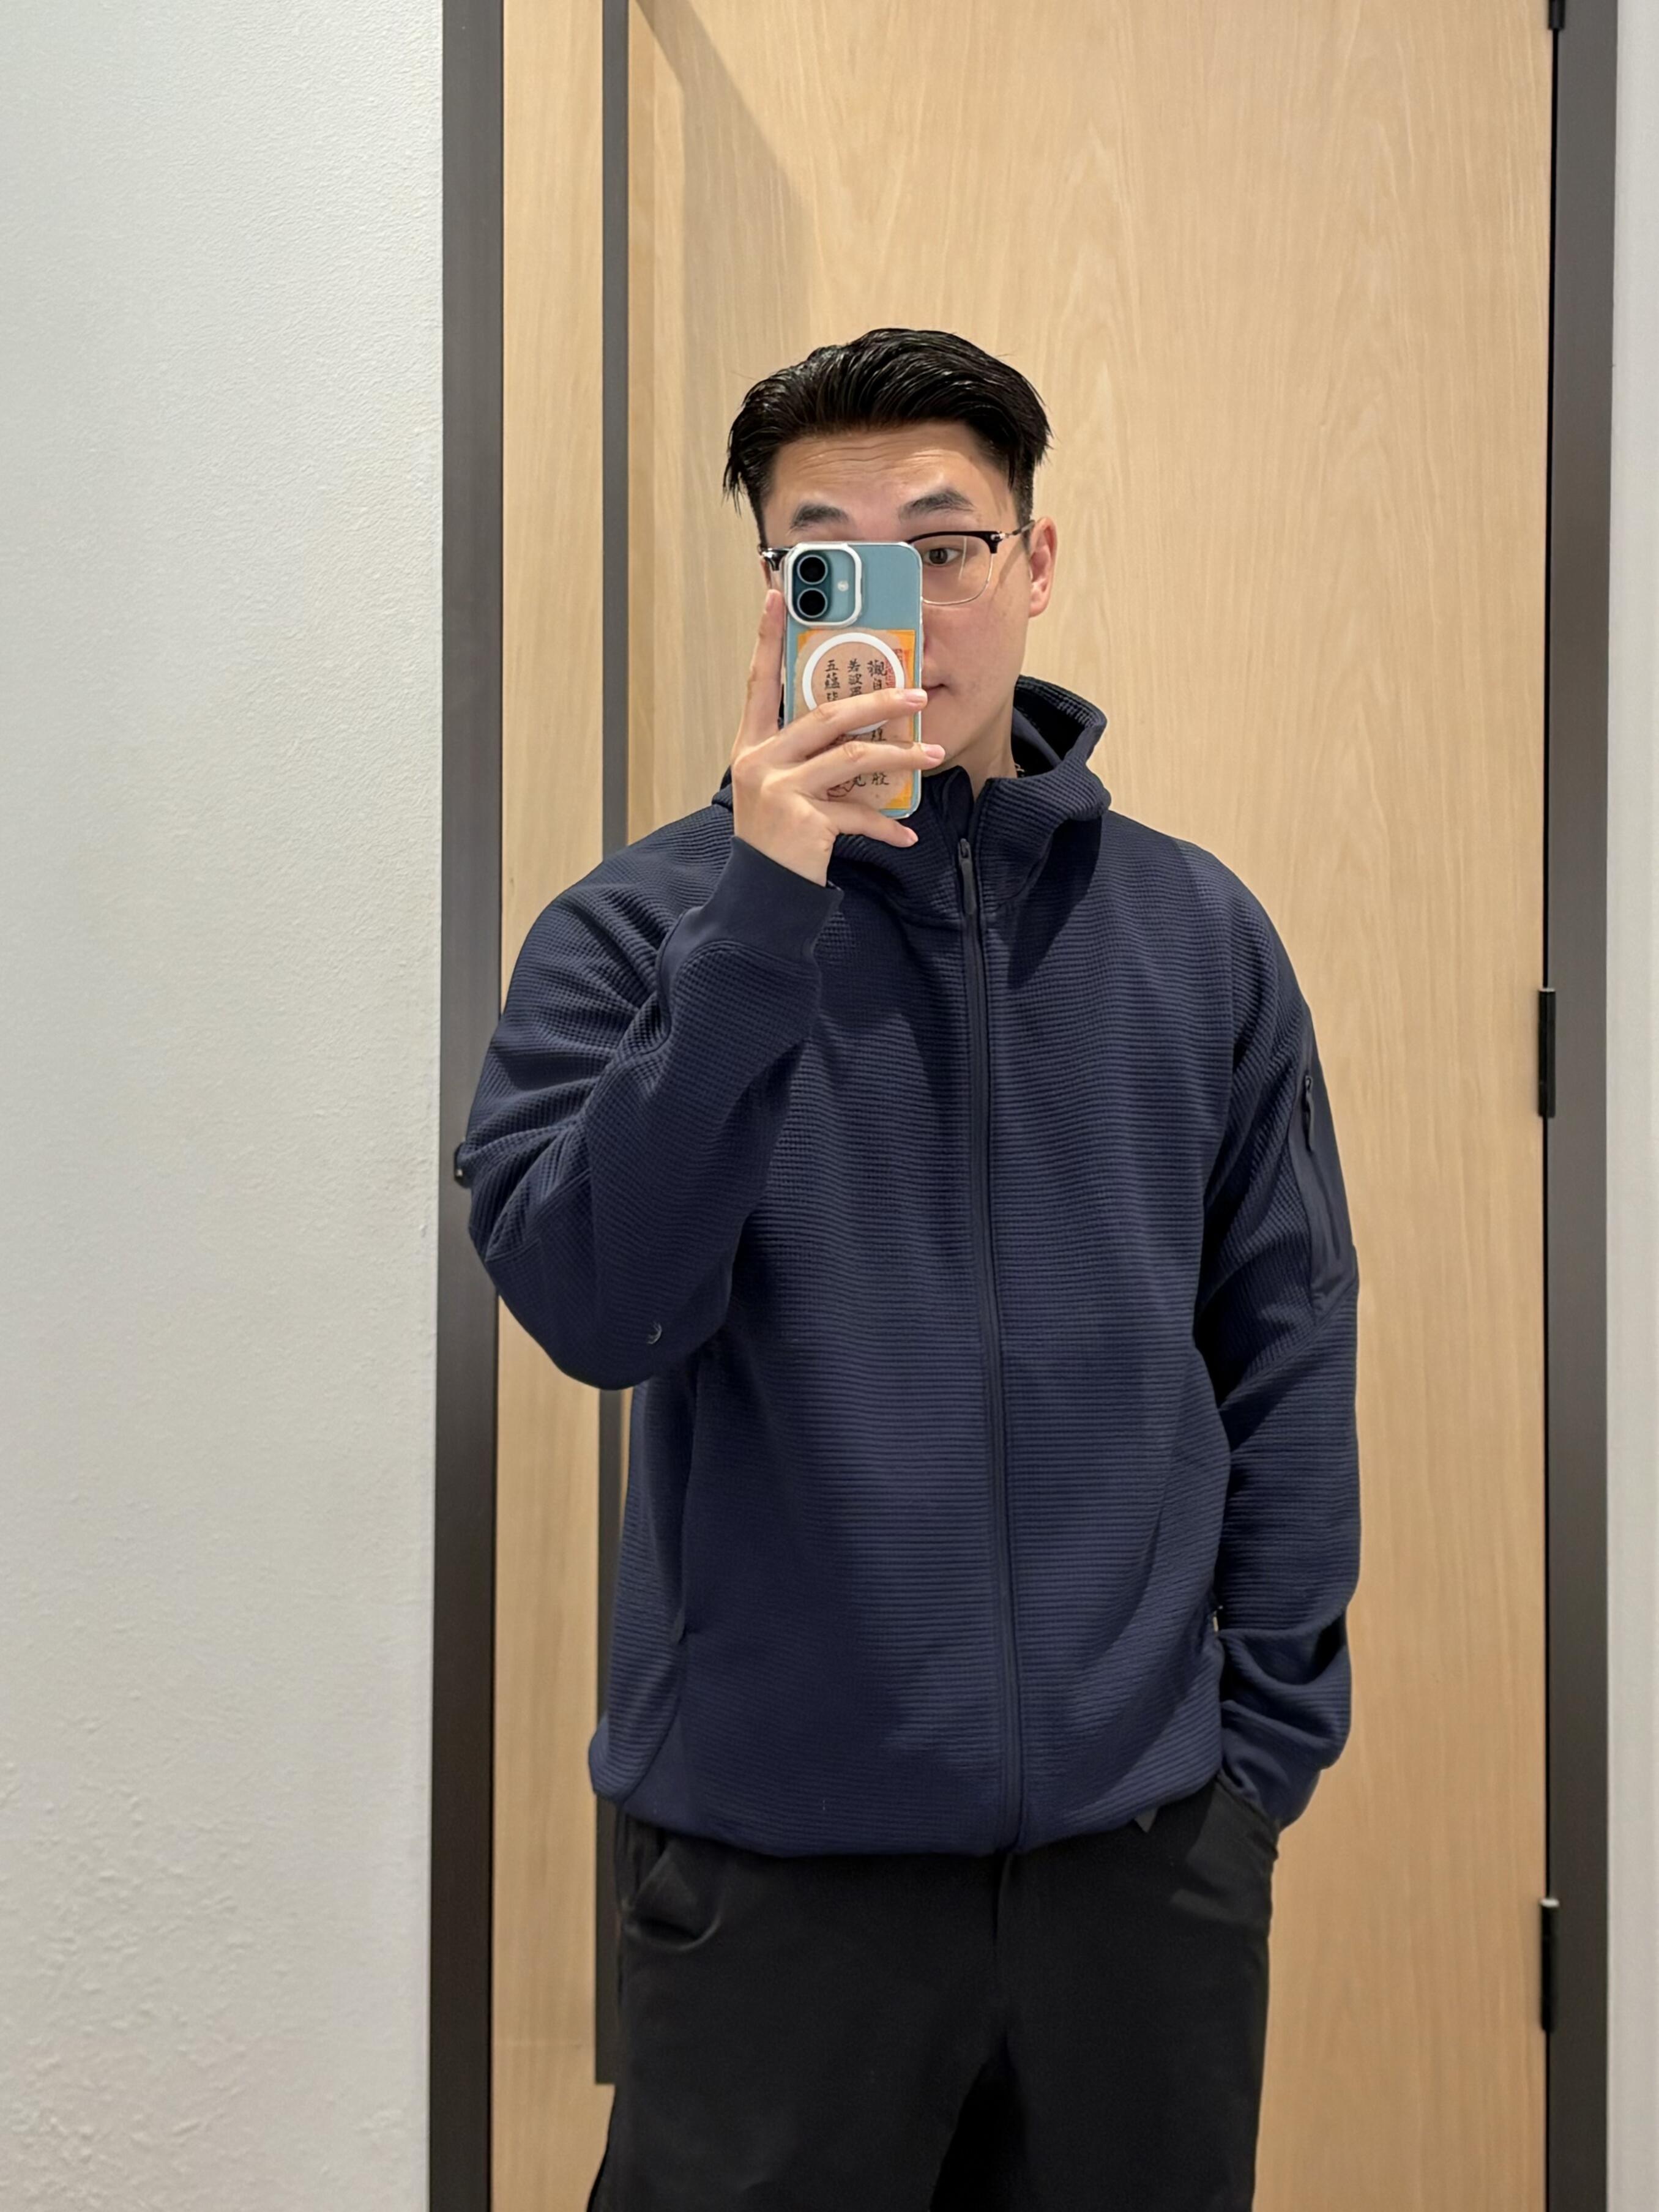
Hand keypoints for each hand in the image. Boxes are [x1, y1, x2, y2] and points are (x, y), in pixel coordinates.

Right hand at [729, 590, 942, 886]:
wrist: (761, 897)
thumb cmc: (777, 838)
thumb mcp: (781, 789)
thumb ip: (806, 756)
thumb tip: (857, 725)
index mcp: (751, 746)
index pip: (758, 681)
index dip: (768, 638)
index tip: (777, 595)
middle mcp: (759, 761)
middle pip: (826, 713)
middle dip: (878, 700)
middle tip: (917, 695)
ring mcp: (778, 790)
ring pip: (852, 757)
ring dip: (899, 756)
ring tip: (933, 756)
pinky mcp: (802, 821)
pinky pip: (857, 813)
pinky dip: (886, 824)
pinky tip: (907, 833)